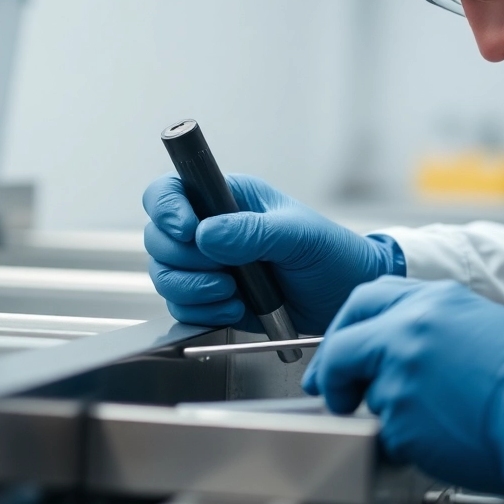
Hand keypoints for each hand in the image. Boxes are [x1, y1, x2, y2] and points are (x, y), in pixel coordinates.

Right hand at [142, 173, 401, 334]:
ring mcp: (208, 265)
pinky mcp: (211, 298)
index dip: (167, 210)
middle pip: (157, 239)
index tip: (189, 231)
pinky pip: (181, 306)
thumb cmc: (332, 254)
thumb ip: (253, 231)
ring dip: (193, 290)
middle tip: (224, 271)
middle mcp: (210, 228)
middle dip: (184, 261)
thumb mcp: (299, 235)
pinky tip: (235, 308)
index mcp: (228, 198)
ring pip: (164, 275)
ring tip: (232, 293)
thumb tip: (206, 234)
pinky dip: (202, 311)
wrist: (346, 297)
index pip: (170, 192)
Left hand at [302, 277, 503, 503]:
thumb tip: (402, 341)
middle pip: (343, 344)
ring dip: (382, 408)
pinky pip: (385, 431)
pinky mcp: (401, 419)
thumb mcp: (481, 323)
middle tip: (333, 392)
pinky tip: (438, 434)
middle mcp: (409, 330)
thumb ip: (432, 325)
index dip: (345, 328)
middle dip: (332, 370)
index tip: (340, 350)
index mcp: (432, 301)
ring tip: (429, 418)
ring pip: (366, 392)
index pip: (363, 301)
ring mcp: (400, 374)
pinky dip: (402, 438)